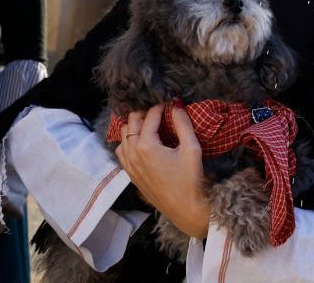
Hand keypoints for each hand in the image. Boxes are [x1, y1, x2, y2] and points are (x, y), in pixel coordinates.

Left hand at [115, 103, 209, 237]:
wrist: (184, 208)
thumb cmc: (191, 179)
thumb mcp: (191, 148)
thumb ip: (183, 124)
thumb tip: (177, 105)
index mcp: (146, 146)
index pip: (150, 116)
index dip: (161, 106)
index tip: (171, 103)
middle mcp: (132, 153)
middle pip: (131, 122)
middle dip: (145, 113)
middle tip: (161, 111)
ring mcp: (129, 165)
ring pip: (123, 135)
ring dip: (134, 126)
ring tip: (150, 124)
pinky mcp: (130, 174)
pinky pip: (121, 151)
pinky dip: (128, 141)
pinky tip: (141, 142)